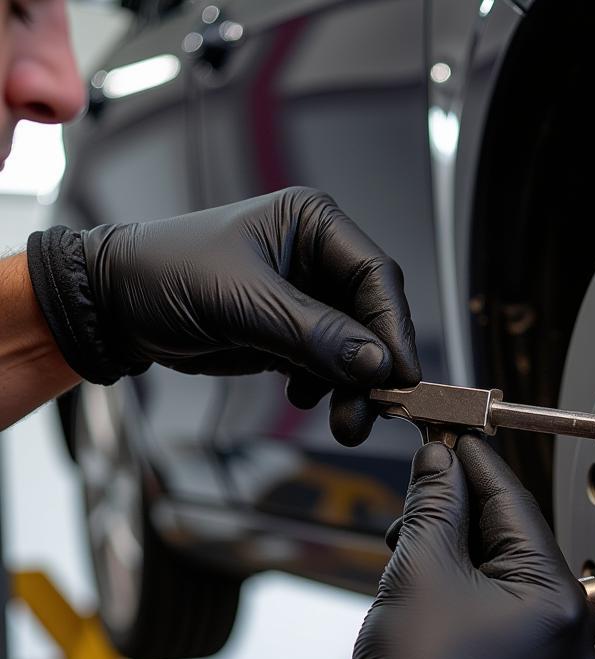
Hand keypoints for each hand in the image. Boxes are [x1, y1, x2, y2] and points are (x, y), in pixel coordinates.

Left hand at [29, 188, 418, 444]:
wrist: (116, 306)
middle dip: (373, 366)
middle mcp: (316, 257)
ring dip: (352, 386)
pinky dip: (326, 387)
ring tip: (343, 420)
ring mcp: (307, 297)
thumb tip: (377, 363)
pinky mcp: (293, 331)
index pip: (375, 275)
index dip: (393, 326)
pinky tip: (305, 396)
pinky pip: (329, 364)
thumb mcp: (244, 304)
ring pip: (355, 348)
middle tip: (372, 407)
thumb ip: (315, 334)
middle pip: (371, 316)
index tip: (400, 372)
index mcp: (312, 224)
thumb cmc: (166, 275)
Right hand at [317, 434, 594, 658]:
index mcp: (559, 599)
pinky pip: (515, 619)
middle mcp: (575, 633)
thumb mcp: (420, 568)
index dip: (475, 465)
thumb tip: (439, 462)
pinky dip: (479, 594)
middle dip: (464, 514)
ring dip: (466, 555)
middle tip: (423, 492)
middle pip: (516, 543)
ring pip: (513, 582)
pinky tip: (439, 583)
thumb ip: (435, 503)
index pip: (515, 506)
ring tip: (415, 547)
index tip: (452, 440)